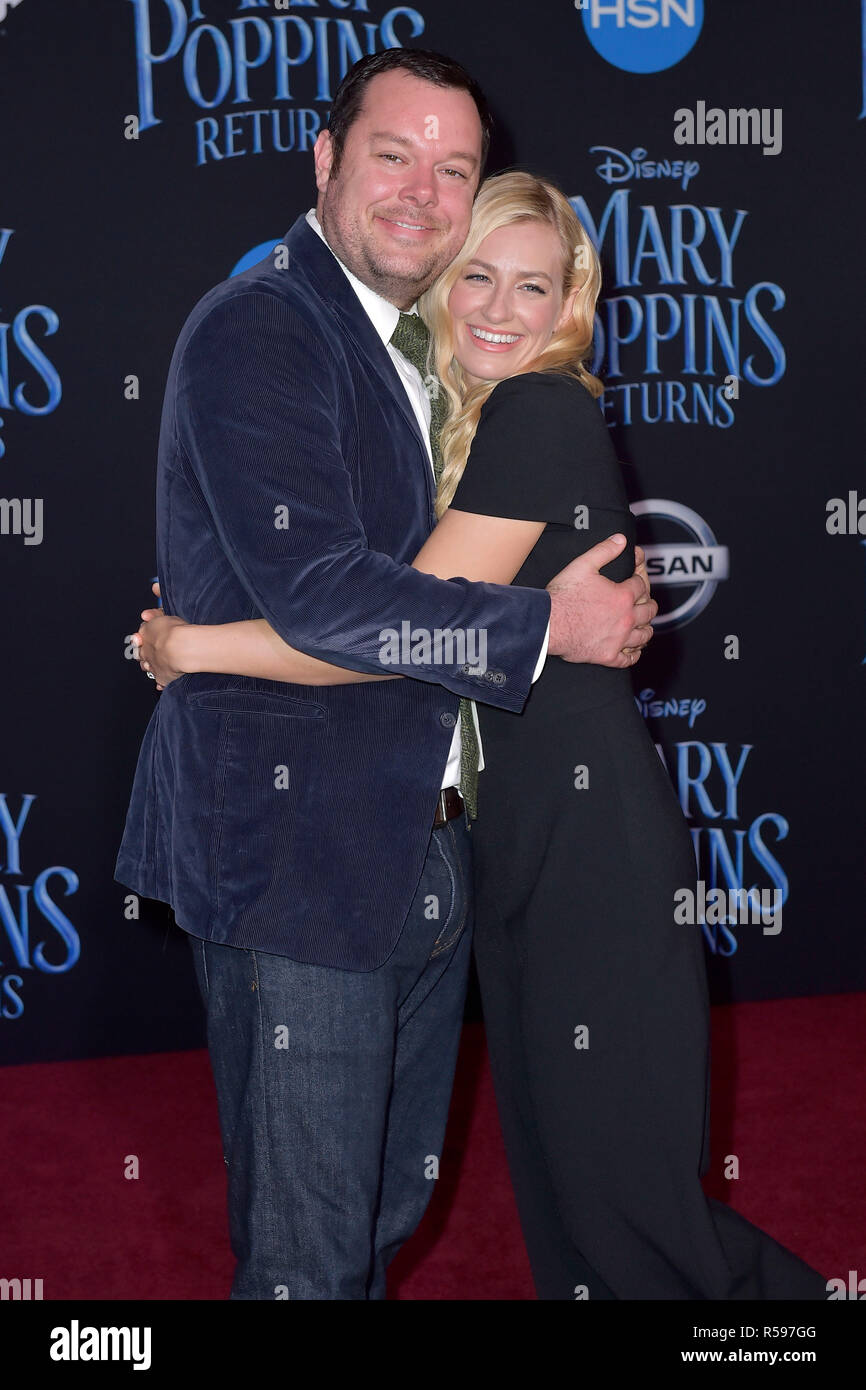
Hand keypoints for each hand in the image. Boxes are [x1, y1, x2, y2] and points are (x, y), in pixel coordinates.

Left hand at [131, 583, 188, 689]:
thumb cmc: (174, 629)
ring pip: (147, 667)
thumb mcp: (166, 609)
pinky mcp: (163, 679)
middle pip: (140, 652)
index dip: (143, 632)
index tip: (145, 632)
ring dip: (149, 665)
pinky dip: (160, 682)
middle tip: (146, 650)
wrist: (183, 649)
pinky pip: (159, 681)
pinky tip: (159, 685)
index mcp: (145, 635)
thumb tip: (154, 586)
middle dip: (143, 651)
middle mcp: (146, 652)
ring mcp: (154, 666)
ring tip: (152, 665)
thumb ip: (160, 597)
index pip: (141, 633)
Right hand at [546, 534, 657, 667]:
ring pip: (644, 635)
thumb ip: (604, 550)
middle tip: (644, 602)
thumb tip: (621, 539)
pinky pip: (629, 658)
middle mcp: (626, 618)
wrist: (547, 624)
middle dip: (648, 603)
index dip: (639, 578)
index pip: (641, 585)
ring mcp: (619, 639)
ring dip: (646, 628)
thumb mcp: (582, 565)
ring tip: (643, 625)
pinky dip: (634, 653)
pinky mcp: (608, 656)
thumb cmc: (563, 595)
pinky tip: (632, 649)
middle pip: (649, 610)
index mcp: (623, 595)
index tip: (635, 577)